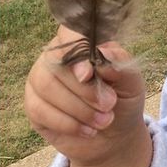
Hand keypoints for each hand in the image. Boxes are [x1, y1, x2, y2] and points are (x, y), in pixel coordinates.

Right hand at [24, 25, 145, 166]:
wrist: (115, 134)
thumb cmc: (123, 99)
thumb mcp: (132, 81)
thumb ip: (120, 63)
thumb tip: (103, 53)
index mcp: (83, 42)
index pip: (70, 32)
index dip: (76, 50)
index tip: (89, 74)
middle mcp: (57, 56)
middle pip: (56, 63)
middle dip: (85, 89)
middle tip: (110, 105)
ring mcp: (41, 79)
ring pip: (46, 86)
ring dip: (78, 108)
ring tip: (104, 120)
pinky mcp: (34, 106)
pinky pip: (40, 110)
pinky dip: (67, 123)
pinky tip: (87, 130)